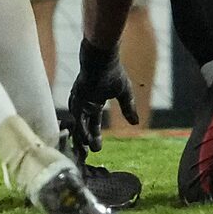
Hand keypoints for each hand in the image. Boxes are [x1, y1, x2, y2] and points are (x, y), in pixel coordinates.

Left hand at [61, 38, 138, 152]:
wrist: (104, 58)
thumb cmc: (113, 71)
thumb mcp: (124, 93)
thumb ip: (128, 108)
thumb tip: (136, 123)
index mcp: (94, 101)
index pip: (93, 123)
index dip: (95, 135)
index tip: (98, 148)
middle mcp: (84, 103)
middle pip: (82, 126)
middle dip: (84, 141)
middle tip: (86, 156)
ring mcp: (79, 101)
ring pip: (77, 124)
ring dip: (80, 138)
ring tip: (85, 152)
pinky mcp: (76, 97)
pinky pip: (77, 117)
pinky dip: (80, 128)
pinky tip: (84, 140)